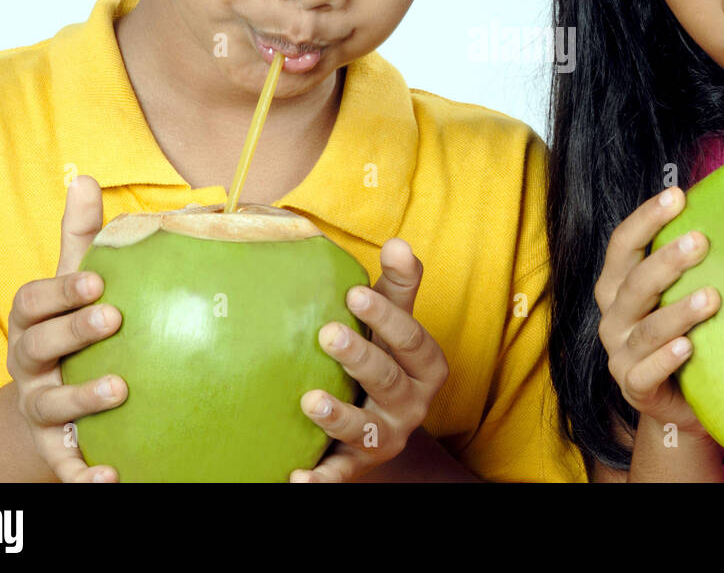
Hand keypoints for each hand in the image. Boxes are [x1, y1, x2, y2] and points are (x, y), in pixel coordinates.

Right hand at [6, 176, 124, 481]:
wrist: (51, 406)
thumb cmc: (74, 328)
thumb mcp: (73, 282)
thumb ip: (81, 236)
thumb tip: (85, 175)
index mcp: (33, 320)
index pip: (34, 300)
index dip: (61, 291)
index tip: (97, 280)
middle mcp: (28, 364)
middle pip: (37, 347)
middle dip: (72, 333)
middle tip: (113, 319)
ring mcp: (39, 409)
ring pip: (51, 405)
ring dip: (82, 399)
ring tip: (120, 391)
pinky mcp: (56, 450)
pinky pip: (66, 464)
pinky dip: (84, 474)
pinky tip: (112, 477)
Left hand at [290, 238, 448, 481]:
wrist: (383, 421)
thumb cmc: (386, 355)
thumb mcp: (396, 321)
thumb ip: (399, 284)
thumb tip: (398, 241)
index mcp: (426, 367)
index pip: (412, 340)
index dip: (387, 318)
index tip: (354, 294)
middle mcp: (412, 405)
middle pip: (389, 380)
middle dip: (361, 358)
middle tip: (326, 334)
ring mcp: (386, 437)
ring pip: (366, 430)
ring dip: (339, 416)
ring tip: (310, 401)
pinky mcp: (358, 465)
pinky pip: (341, 474)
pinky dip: (321, 480)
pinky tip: (297, 478)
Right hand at [594, 186, 721, 436]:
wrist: (677, 403)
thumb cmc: (682, 335)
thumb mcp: (676, 296)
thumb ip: (685, 264)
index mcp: (617, 286)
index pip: (623, 245)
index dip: (646, 218)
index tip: (677, 195)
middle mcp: (613, 316)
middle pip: (634, 283)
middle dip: (666, 261)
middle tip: (700, 241)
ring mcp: (620, 353)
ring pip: (646, 328)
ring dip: (677, 311)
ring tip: (711, 298)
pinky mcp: (633, 387)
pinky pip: (647, 372)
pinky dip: (666, 359)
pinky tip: (689, 347)